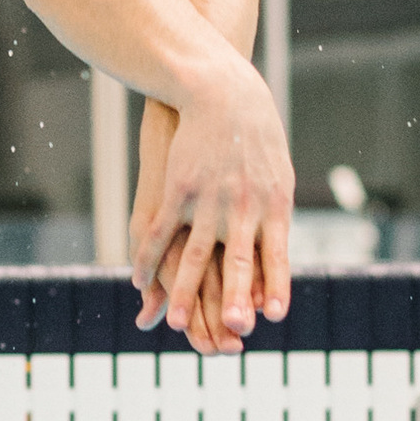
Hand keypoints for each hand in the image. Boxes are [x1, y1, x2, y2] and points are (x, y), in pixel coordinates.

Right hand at [128, 63, 292, 355]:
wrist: (222, 89)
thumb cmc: (254, 130)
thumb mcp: (276, 170)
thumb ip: (275, 208)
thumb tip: (279, 242)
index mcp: (273, 205)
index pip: (276, 257)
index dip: (274, 287)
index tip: (272, 317)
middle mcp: (243, 207)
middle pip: (239, 263)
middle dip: (235, 299)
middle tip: (234, 331)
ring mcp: (209, 199)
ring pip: (196, 256)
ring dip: (185, 294)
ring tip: (177, 326)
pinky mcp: (179, 188)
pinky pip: (160, 232)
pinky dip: (149, 260)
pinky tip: (139, 282)